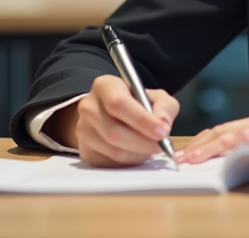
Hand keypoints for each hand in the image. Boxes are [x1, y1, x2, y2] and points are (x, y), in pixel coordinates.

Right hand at [47, 75, 179, 166]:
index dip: (142, 120)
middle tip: (161, 145)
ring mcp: (83, 130)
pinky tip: (137, 153)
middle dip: (143, 143)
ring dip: (138, 154)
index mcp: (105, 86)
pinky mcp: (85, 151)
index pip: (119, 103)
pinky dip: (129, 162)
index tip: (162, 131)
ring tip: (150, 148)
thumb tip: (163, 123)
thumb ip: (165, 106)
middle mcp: (89, 107)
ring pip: (114, 151)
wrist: (110, 115)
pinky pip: (110, 163)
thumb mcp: (155, 97)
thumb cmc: (135, 104)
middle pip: (114, 132)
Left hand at [176, 100, 248, 164]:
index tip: (183, 157)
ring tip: (198, 154)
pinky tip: (245, 139)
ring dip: (219, 142)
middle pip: (227, 131)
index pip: (226, 132)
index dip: (202, 144)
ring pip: (245, 132)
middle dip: (201, 146)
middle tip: (180, 161)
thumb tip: (240, 160)